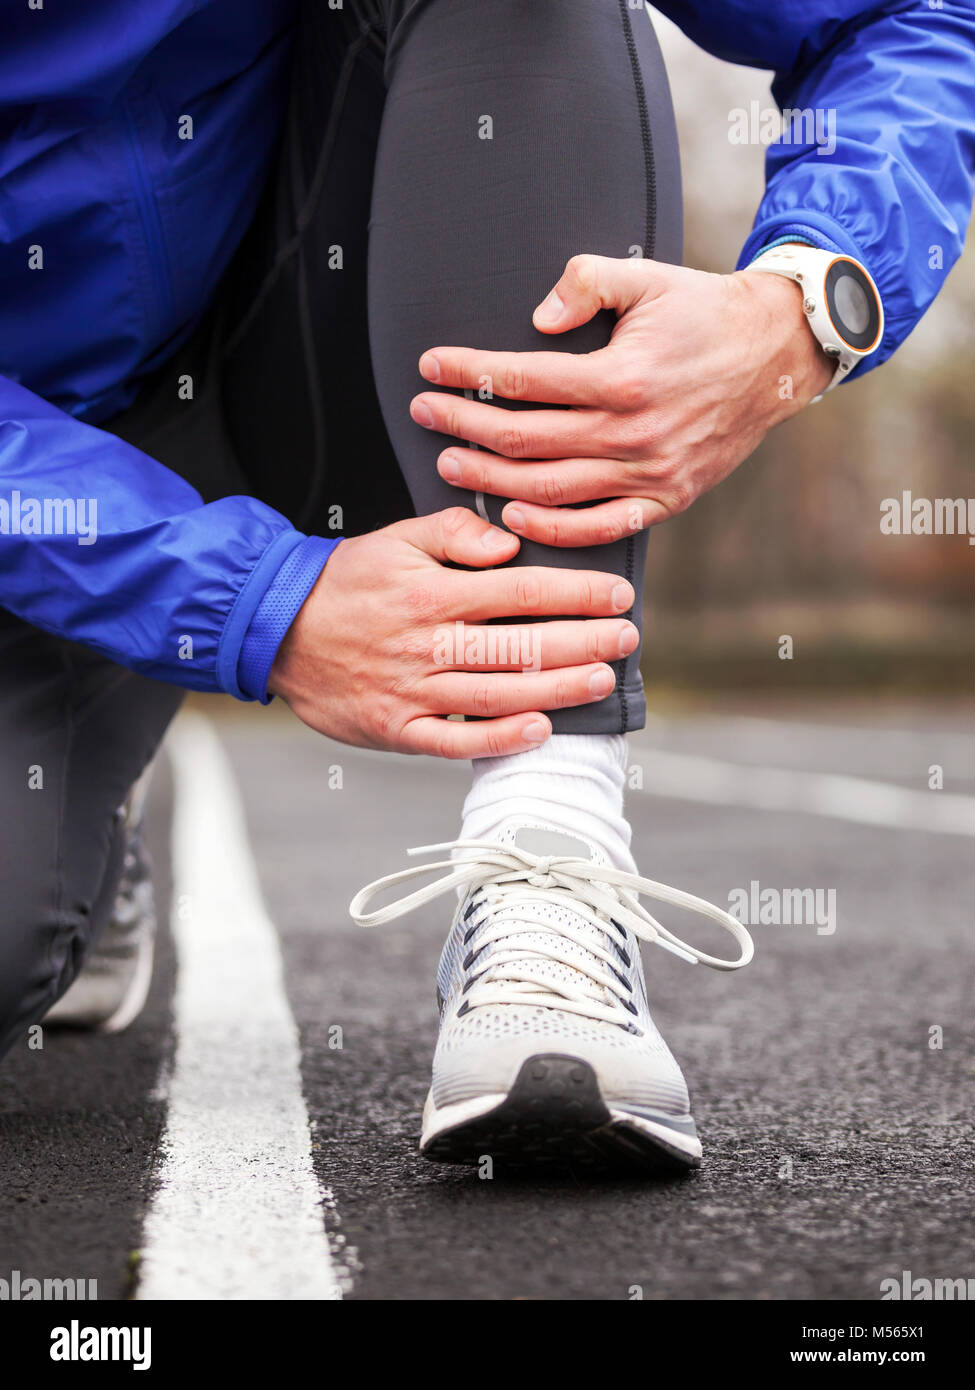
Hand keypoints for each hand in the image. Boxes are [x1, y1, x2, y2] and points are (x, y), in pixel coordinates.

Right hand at [268, 507, 637, 756]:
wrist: (274, 630)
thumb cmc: (345, 582)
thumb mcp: (395, 537)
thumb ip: (455, 532)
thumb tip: (510, 545)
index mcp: (432, 591)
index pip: (521, 590)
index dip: (577, 594)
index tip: (618, 596)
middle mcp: (426, 642)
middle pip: (519, 644)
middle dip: (582, 641)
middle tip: (627, 639)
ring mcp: (412, 690)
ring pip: (496, 692)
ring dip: (555, 688)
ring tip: (601, 680)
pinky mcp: (396, 728)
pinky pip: (453, 739)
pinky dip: (497, 738)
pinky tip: (539, 730)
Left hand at [410, 251, 833, 545]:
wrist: (776, 355)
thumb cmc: (706, 314)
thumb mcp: (648, 279)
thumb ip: (585, 283)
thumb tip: (535, 319)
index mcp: (622, 377)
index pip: (523, 380)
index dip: (469, 373)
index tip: (432, 367)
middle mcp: (632, 432)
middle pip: (525, 440)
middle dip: (464, 426)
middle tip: (425, 415)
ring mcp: (649, 472)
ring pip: (551, 488)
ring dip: (492, 479)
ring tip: (451, 463)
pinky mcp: (665, 497)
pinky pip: (599, 527)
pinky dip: (552, 528)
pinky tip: (513, 516)